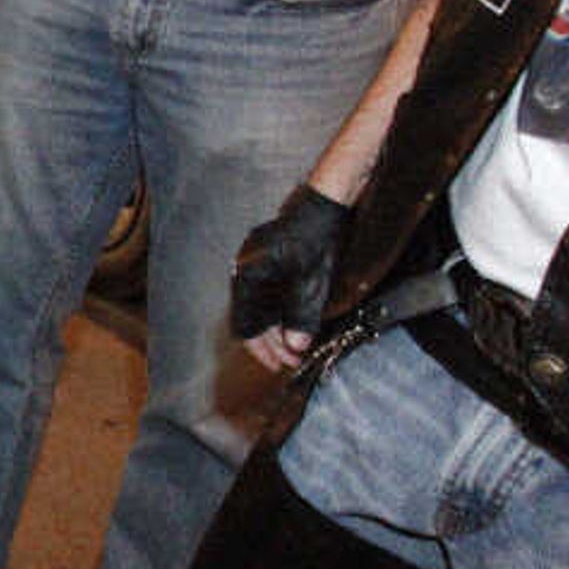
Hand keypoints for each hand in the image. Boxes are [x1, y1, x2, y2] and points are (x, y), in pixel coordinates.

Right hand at [231, 183, 350, 372]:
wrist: (325, 204)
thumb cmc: (318, 240)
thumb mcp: (312, 283)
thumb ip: (300, 316)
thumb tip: (294, 346)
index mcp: (248, 277)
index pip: (246, 326)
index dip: (264, 350)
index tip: (282, 364)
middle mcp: (242, 270)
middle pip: (250, 318)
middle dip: (271, 341)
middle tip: (293, 358)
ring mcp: (251, 262)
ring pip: (258, 306)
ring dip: (275, 327)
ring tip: (296, 343)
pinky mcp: (263, 258)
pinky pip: (263, 292)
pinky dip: (276, 310)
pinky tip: (292, 319)